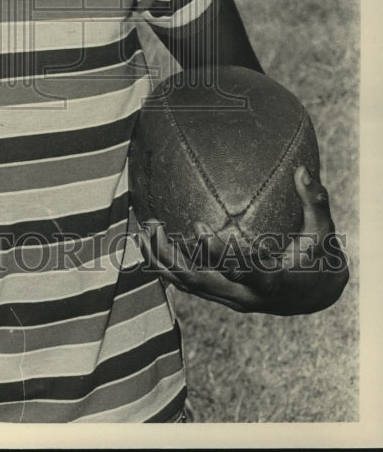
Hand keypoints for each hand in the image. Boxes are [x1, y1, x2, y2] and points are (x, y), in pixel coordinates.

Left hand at [138, 166, 348, 314]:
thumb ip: (314, 202)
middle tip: (153, 225)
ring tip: (142, 230)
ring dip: (161, 260)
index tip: (198, 226)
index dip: (219, 253)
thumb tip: (303, 168)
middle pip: (202, 281)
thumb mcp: (323, 232)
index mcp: (272, 280)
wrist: (314, 296)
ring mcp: (231, 298)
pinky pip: (188, 284)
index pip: (242, 269)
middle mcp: (246, 295)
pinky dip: (166, 266)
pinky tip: (148, 244)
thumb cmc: (319, 258)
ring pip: (189, 285)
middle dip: (172, 256)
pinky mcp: (221, 296)